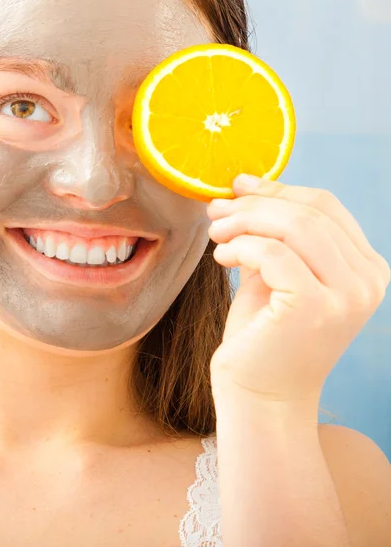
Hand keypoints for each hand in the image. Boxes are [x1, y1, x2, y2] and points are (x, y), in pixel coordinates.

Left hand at [207, 175, 389, 401]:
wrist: (260, 396)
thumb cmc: (265, 334)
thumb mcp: (277, 274)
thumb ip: (275, 235)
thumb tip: (245, 187)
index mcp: (364, 268)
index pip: (326, 206)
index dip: (278, 189)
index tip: (239, 186)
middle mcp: (366, 281)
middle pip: (309, 212)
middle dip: (254, 204)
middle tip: (216, 209)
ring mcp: (347, 296)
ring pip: (294, 227)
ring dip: (244, 221)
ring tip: (215, 233)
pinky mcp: (316, 308)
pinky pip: (274, 254)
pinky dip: (241, 247)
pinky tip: (221, 258)